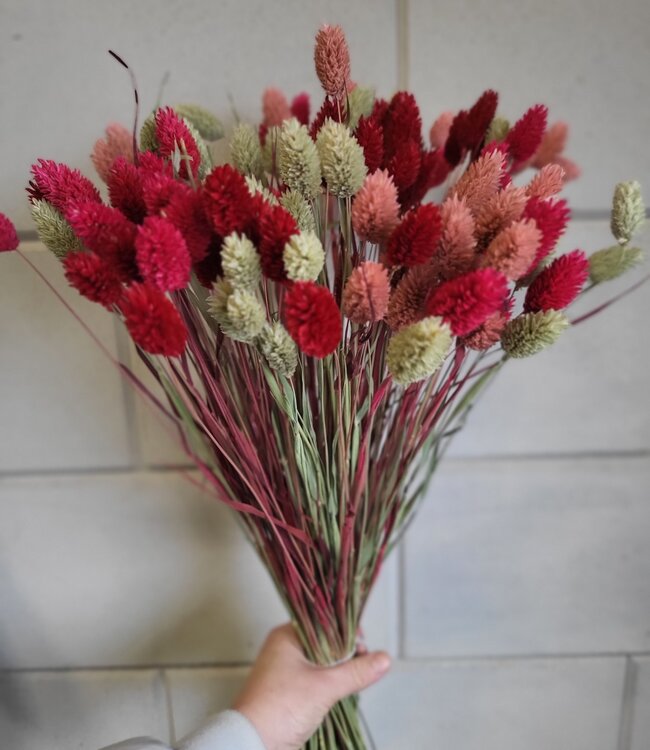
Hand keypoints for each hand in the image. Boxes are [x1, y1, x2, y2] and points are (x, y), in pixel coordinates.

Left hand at [232, 624, 390, 749]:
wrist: (253, 744)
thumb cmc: (280, 708)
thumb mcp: (324, 686)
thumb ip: (356, 672)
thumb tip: (384, 659)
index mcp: (287, 636)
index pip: (324, 623)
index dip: (346, 632)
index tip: (363, 645)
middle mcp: (285, 649)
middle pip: (326, 643)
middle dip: (346, 655)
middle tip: (361, 665)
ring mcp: (286, 671)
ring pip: (323, 663)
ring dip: (339, 672)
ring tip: (353, 680)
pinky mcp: (290, 692)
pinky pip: (317, 680)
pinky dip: (331, 685)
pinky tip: (342, 692)